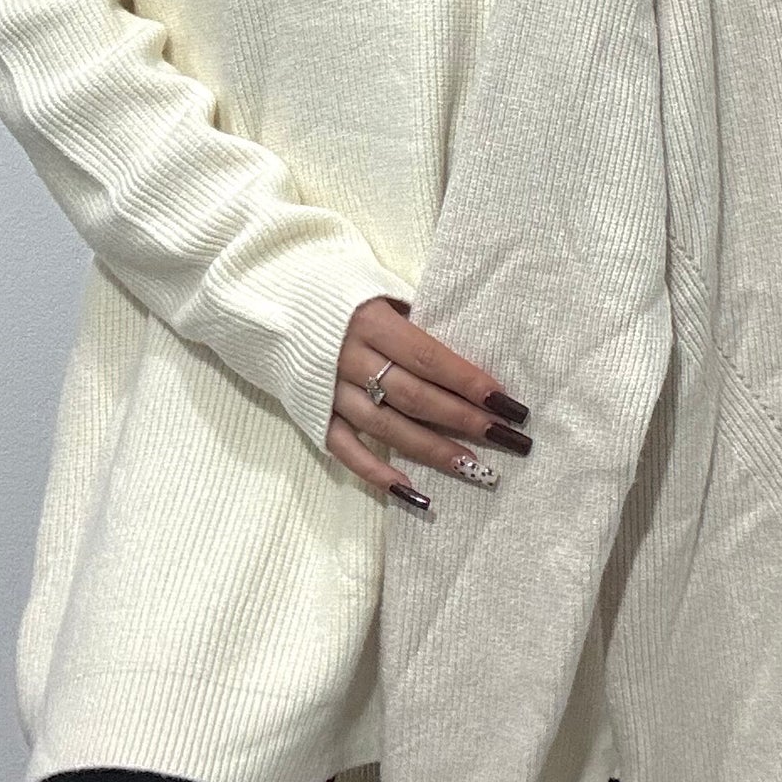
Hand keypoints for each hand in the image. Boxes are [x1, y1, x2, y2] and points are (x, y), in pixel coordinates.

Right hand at [328, 295, 532, 512]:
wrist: (275, 303)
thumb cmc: (343, 295)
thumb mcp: (381, 291)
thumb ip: (416, 322)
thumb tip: (465, 358)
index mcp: (371, 323)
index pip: (429, 357)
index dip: (468, 381)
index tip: (506, 401)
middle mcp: (350, 359)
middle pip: (414, 396)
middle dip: (463, 418)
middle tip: (504, 437)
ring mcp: (330, 392)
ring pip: (387, 427)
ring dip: (432, 450)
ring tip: (472, 467)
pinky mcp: (313, 415)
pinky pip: (346, 450)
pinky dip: (377, 472)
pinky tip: (412, 490)